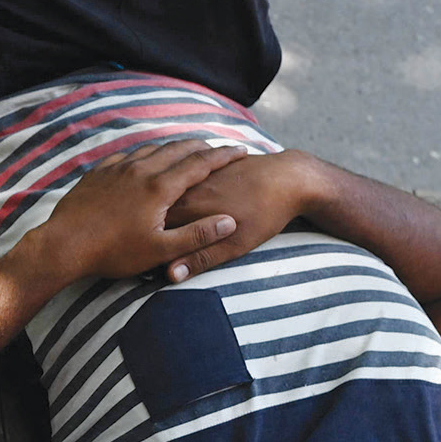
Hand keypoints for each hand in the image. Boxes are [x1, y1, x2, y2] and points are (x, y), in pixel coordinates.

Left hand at [21, 140, 243, 282]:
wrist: (62, 245)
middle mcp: (140, 171)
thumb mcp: (160, 250)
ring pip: (151, 149)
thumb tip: (229, 223)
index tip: (241, 151)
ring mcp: (117, 169)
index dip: (223, 155)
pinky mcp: (98, 174)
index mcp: (159, 187)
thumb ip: (197, 236)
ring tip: (185, 150)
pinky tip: (144, 159)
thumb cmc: (112, 252)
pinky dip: (144, 153)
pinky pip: (127, 156)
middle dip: (201, 146)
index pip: (200, 163)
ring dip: (173, 147)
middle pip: (177, 149)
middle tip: (217, 147)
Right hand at [163, 150, 322, 279]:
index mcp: (186, 208)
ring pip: (171, 193)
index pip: (152, 229)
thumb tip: (170, 274)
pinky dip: (182, 190)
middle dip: (155, 222)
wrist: (290, 178)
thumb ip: (200, 258)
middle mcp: (185, 188)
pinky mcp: (207, 167)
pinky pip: (186, 180)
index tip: (153, 252)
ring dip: (168, 204)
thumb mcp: (235, 245)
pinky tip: (192, 199)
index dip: (150, 241)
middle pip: (158, 209)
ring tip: (179, 220)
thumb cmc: (264, 214)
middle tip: (164, 239)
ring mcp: (196, 175)